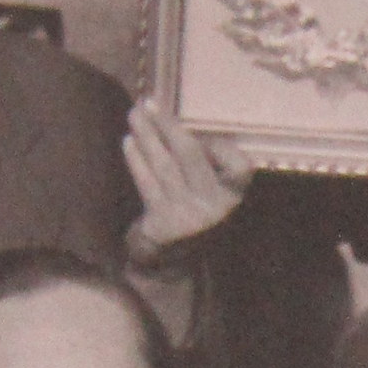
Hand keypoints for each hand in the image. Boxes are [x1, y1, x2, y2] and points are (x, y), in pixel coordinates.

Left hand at [123, 99, 253, 251]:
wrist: (175, 263)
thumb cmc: (194, 215)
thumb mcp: (213, 195)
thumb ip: (210, 166)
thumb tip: (183, 126)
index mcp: (233, 196)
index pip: (239, 166)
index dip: (220, 146)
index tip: (200, 131)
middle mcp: (214, 206)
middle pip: (190, 156)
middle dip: (168, 126)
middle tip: (149, 104)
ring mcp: (187, 216)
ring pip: (165, 167)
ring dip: (147, 137)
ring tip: (134, 115)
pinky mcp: (163, 224)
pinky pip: (148, 184)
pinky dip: (137, 161)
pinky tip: (128, 142)